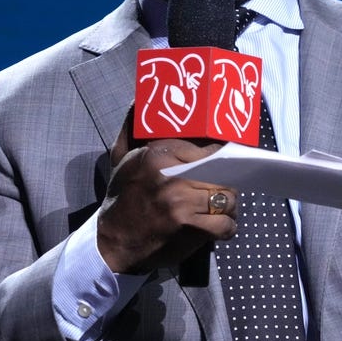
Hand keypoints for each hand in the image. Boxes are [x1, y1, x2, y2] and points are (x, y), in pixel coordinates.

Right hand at [97, 116, 237, 274]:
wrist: (112, 242)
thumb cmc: (122, 198)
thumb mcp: (121, 159)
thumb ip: (132, 128)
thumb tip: (137, 98)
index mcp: (159, 153)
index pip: (209, 148)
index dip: (222, 157)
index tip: (224, 164)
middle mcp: (172, 174)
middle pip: (224, 173)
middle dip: (225, 184)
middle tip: (216, 191)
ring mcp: (181, 201)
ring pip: (228, 198)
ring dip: (227, 207)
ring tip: (216, 210)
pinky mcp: (189, 226)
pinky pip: (226, 224)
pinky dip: (226, 229)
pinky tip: (214, 229)